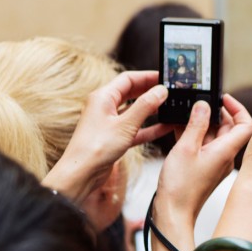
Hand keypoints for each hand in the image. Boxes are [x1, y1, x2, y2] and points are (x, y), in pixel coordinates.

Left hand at [42, 71, 172, 202]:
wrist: (81, 174)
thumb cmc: (94, 148)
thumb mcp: (125, 124)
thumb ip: (145, 106)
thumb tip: (160, 90)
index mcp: (103, 97)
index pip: (128, 79)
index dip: (147, 76)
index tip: (164, 77)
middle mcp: (104, 107)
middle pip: (131, 92)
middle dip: (150, 91)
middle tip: (169, 90)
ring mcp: (109, 122)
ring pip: (134, 110)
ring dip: (152, 108)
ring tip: (169, 106)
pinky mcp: (114, 137)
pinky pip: (136, 128)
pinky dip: (150, 127)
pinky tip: (164, 127)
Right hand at [152, 96, 251, 250]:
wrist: (173, 215)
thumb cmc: (181, 188)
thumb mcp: (186, 148)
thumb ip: (196, 124)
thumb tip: (203, 105)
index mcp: (227, 150)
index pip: (246, 124)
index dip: (238, 108)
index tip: (223, 98)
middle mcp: (225, 156)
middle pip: (230, 128)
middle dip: (215, 113)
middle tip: (200, 103)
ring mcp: (215, 163)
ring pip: (214, 136)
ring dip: (202, 124)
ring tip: (185, 114)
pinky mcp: (204, 169)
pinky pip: (203, 146)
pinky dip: (194, 135)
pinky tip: (178, 129)